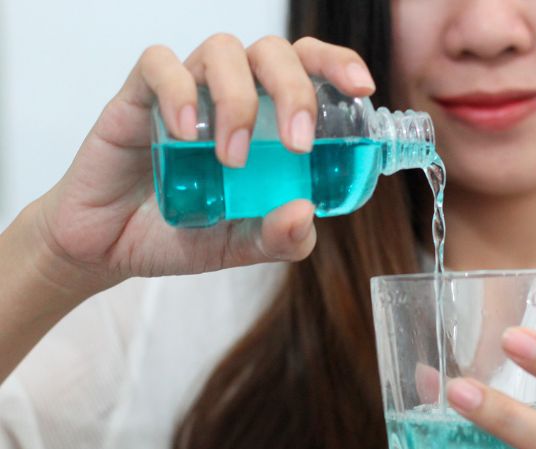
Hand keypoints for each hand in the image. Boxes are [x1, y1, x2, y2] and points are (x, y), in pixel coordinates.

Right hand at [29, 34, 375, 295]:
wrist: (112, 247)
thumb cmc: (183, 233)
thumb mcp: (242, 245)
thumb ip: (278, 238)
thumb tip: (307, 213)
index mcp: (268, 118)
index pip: (308, 68)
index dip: (337, 65)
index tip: (361, 87)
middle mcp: (232, 93)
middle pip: (273, 52)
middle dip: (294, 89)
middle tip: (297, 144)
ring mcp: (187, 90)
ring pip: (223, 50)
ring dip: (238, 100)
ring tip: (232, 157)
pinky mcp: (138, 96)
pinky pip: (159, 65)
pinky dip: (178, 91)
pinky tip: (186, 133)